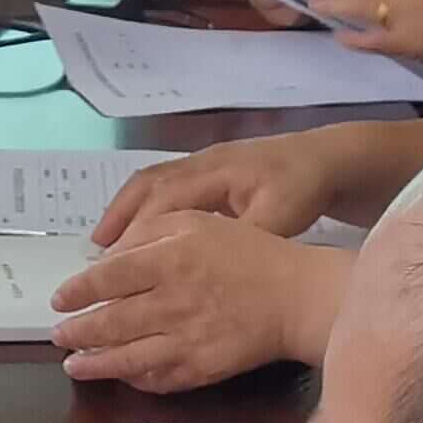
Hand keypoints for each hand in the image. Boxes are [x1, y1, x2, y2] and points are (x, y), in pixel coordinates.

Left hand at [51, 212, 346, 389]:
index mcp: (170, 261)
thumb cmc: (247, 253)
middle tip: (58, 334)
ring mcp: (187, 341)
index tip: (59, 299)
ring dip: (94, 363)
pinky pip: (157, 379)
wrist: (296, 297)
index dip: (77, 291)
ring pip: (126, 358)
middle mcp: (173, 303)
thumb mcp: (197, 222)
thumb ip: (151, 233)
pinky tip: (120, 374)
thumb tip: (109, 257)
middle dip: (77, 332)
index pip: (108, 278)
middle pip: (110, 322)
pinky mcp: (202, 369)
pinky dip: (133, 378)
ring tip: (73, 365)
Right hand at [94, 132, 350, 245]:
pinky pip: (164, 187)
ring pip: (151, 184)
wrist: (328, 158)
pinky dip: (144, 209)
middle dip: (118, 220)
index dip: (137, 231)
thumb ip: (245, 238)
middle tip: (94, 257)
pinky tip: (139, 233)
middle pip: (147, 187)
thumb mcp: (282, 218)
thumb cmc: (304, 187)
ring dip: (125, 212)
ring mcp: (203, 164)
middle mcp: (201, 163)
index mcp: (216, 171)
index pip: (163, 200)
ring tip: (102, 245)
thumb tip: (207, 264)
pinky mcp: (209, 172)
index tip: (116, 263)